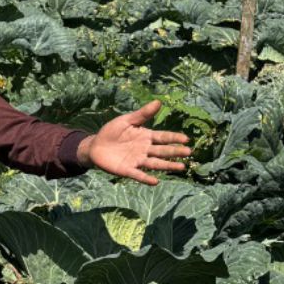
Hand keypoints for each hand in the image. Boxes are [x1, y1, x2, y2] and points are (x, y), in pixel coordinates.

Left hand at [78, 100, 192, 185]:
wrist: (94, 146)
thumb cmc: (111, 132)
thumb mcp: (126, 120)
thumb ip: (142, 114)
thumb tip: (158, 102)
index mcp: (146, 136)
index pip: (163, 137)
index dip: (174, 138)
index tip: (186, 139)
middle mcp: (145, 150)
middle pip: (163, 151)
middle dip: (175, 152)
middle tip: (188, 152)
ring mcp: (137, 160)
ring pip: (155, 164)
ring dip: (168, 165)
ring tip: (181, 167)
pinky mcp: (127, 170)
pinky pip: (139, 175)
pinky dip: (146, 178)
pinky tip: (156, 181)